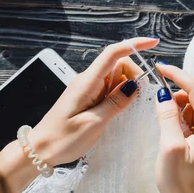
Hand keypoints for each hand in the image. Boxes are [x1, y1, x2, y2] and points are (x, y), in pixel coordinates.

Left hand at [28, 37, 157, 165]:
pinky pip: (108, 91)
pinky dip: (119, 97)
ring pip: (115, 79)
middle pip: (118, 65)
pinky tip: (121, 111)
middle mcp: (87, 81)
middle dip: (135, 76)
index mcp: (87, 83)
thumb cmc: (62, 139)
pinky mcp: (87, 99)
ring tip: (129, 110)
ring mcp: (87, 90)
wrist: (40, 150)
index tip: (153, 42)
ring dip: (127, 89)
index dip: (134, 45)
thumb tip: (134, 86)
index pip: (113, 54)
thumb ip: (115, 103)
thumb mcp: (93, 123)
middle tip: (141, 99)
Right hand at [154, 64, 193, 192]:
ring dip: (188, 101)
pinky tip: (180, 128)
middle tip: (165, 103)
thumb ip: (167, 117)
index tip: (160, 69)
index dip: (178, 75)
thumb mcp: (169, 148)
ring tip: (172, 121)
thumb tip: (162, 93)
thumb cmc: (180, 182)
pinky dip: (193, 111)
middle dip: (185, 88)